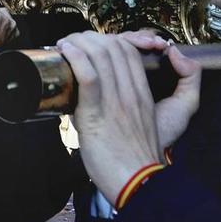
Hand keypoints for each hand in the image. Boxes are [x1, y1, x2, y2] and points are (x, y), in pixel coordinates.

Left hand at [58, 31, 197, 204]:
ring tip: (63, 44)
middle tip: (72, 42)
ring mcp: (115, 102)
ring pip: (100, 56)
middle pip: (113, 47)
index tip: (91, 43)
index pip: (129, 51)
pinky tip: (67, 53)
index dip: (109, 39)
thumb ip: (150, 100)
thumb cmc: (137, 160)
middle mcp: (131, 93)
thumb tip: (139, 76)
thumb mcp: (156, 123)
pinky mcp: (97, 115)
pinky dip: (76, 59)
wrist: (138, 184)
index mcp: (143, 94)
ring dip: (78, 43)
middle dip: (90, 37)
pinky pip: (89, 77)